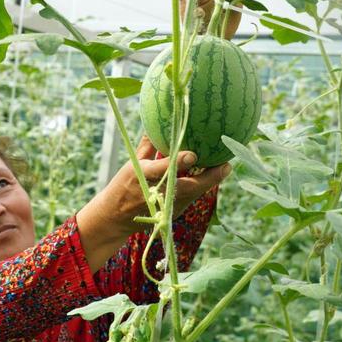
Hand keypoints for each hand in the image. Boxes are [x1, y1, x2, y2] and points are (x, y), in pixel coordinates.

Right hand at [76, 136, 230, 271]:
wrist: (115, 217)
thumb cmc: (123, 185)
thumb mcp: (132, 163)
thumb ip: (147, 145)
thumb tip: (155, 124)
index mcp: (144, 176)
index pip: (163, 169)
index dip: (179, 162)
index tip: (193, 155)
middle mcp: (158, 192)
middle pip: (188, 187)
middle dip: (208, 177)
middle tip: (225, 164)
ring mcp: (166, 206)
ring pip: (194, 194)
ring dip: (209, 181)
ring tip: (224, 166)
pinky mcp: (172, 212)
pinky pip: (191, 197)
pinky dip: (201, 186)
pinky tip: (213, 175)